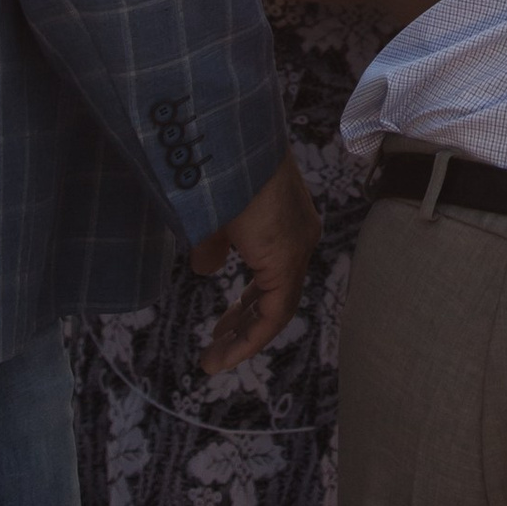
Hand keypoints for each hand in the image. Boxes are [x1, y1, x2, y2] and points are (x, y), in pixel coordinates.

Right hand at [190, 151, 321, 374]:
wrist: (227, 143)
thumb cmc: (218, 170)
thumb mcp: (215, 214)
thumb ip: (215, 244)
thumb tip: (207, 269)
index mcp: (286, 223)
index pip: (273, 276)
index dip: (246, 306)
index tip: (221, 328)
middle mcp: (300, 237)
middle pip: (276, 296)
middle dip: (243, 325)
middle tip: (216, 346)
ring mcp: (297, 247)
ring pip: (277, 309)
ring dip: (243, 339)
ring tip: (213, 362)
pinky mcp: (286, 258)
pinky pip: (274, 312)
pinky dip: (251, 336)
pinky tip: (225, 353)